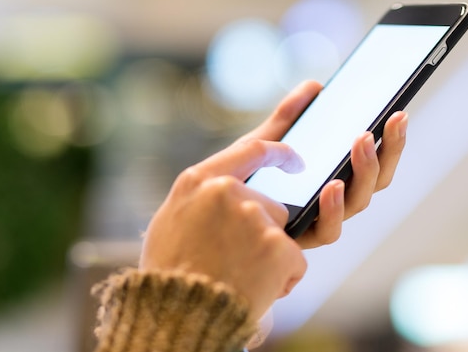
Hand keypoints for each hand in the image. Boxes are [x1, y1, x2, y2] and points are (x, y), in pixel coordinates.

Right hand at [140, 139, 307, 321]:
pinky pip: (293, 261)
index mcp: (198, 180)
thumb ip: (201, 196)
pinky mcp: (276, 245)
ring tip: (238, 275)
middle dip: (264, 233)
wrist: (178, 317)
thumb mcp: (172, 221)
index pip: (251, 150)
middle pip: (270, 204)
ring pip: (280, 233)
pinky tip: (254, 288)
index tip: (296, 159)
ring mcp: (253, 216)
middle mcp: (225, 190)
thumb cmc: (171, 273)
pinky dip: (281, 278)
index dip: (279, 151)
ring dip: (269, 254)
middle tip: (235, 261)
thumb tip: (229, 183)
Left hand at [239, 80, 407, 248]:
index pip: (374, 162)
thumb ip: (288, 117)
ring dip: (365, 171)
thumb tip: (315, 86)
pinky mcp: (300, 242)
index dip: (392, 141)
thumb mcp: (265, 143)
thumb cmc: (241, 182)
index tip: (398, 113)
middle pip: (374, 182)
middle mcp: (333, 203)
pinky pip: (327, 231)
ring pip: (358, 203)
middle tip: (391, 120)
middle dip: (388, 150)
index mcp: (334, 179)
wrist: (208, 217)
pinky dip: (333, 208)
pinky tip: (331, 186)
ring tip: (363, 142)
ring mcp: (319, 223)